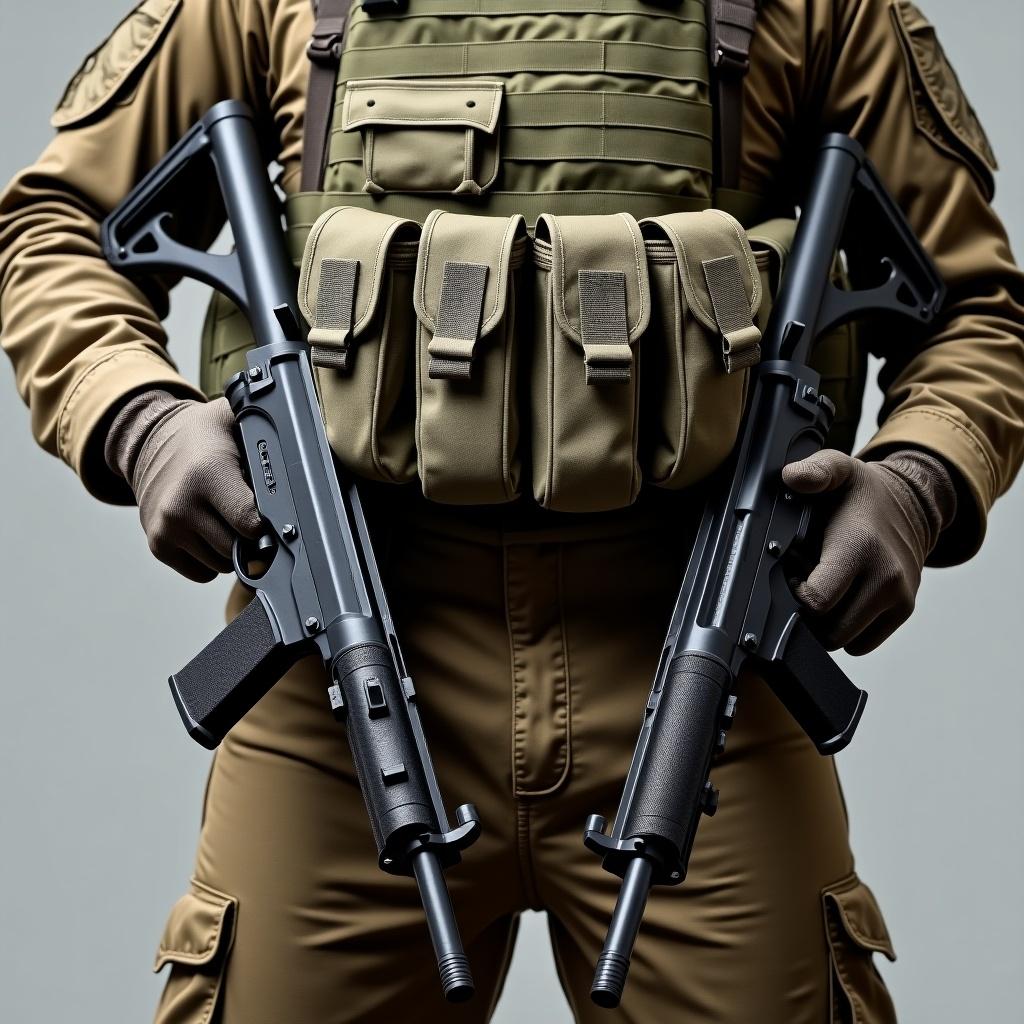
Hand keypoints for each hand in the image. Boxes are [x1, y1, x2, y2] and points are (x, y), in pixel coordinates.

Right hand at [105, 390, 261, 581]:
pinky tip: (209, 531)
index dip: (267, 526)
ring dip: (231, 550)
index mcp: (208, 475)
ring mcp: (166, 529)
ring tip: (225, 518)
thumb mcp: (236, 420)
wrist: (148, 441)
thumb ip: (267, 438)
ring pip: (222, 565)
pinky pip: (203, 573)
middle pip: (237, 549)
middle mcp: (182, 506)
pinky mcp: (158, 545)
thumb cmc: (206, 436)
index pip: (250, 523)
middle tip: (249, 515)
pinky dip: (211, 560)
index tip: (272, 518)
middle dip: (250, 538)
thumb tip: (306, 457)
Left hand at [781, 448, 955, 655]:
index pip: (818, 601)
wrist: (912, 504)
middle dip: (809, 614)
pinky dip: (847, 629)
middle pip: (829, 630)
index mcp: (860, 547)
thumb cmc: (862, 494)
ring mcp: (898, 599)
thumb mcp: (838, 469)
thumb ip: (816, 470)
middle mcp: (885, 578)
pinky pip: (862, 643)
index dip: (796, 595)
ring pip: (844, 640)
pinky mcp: (903, 611)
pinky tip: (842, 599)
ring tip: (825, 589)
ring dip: (827, 623)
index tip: (793, 575)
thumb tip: (794, 477)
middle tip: (806, 583)